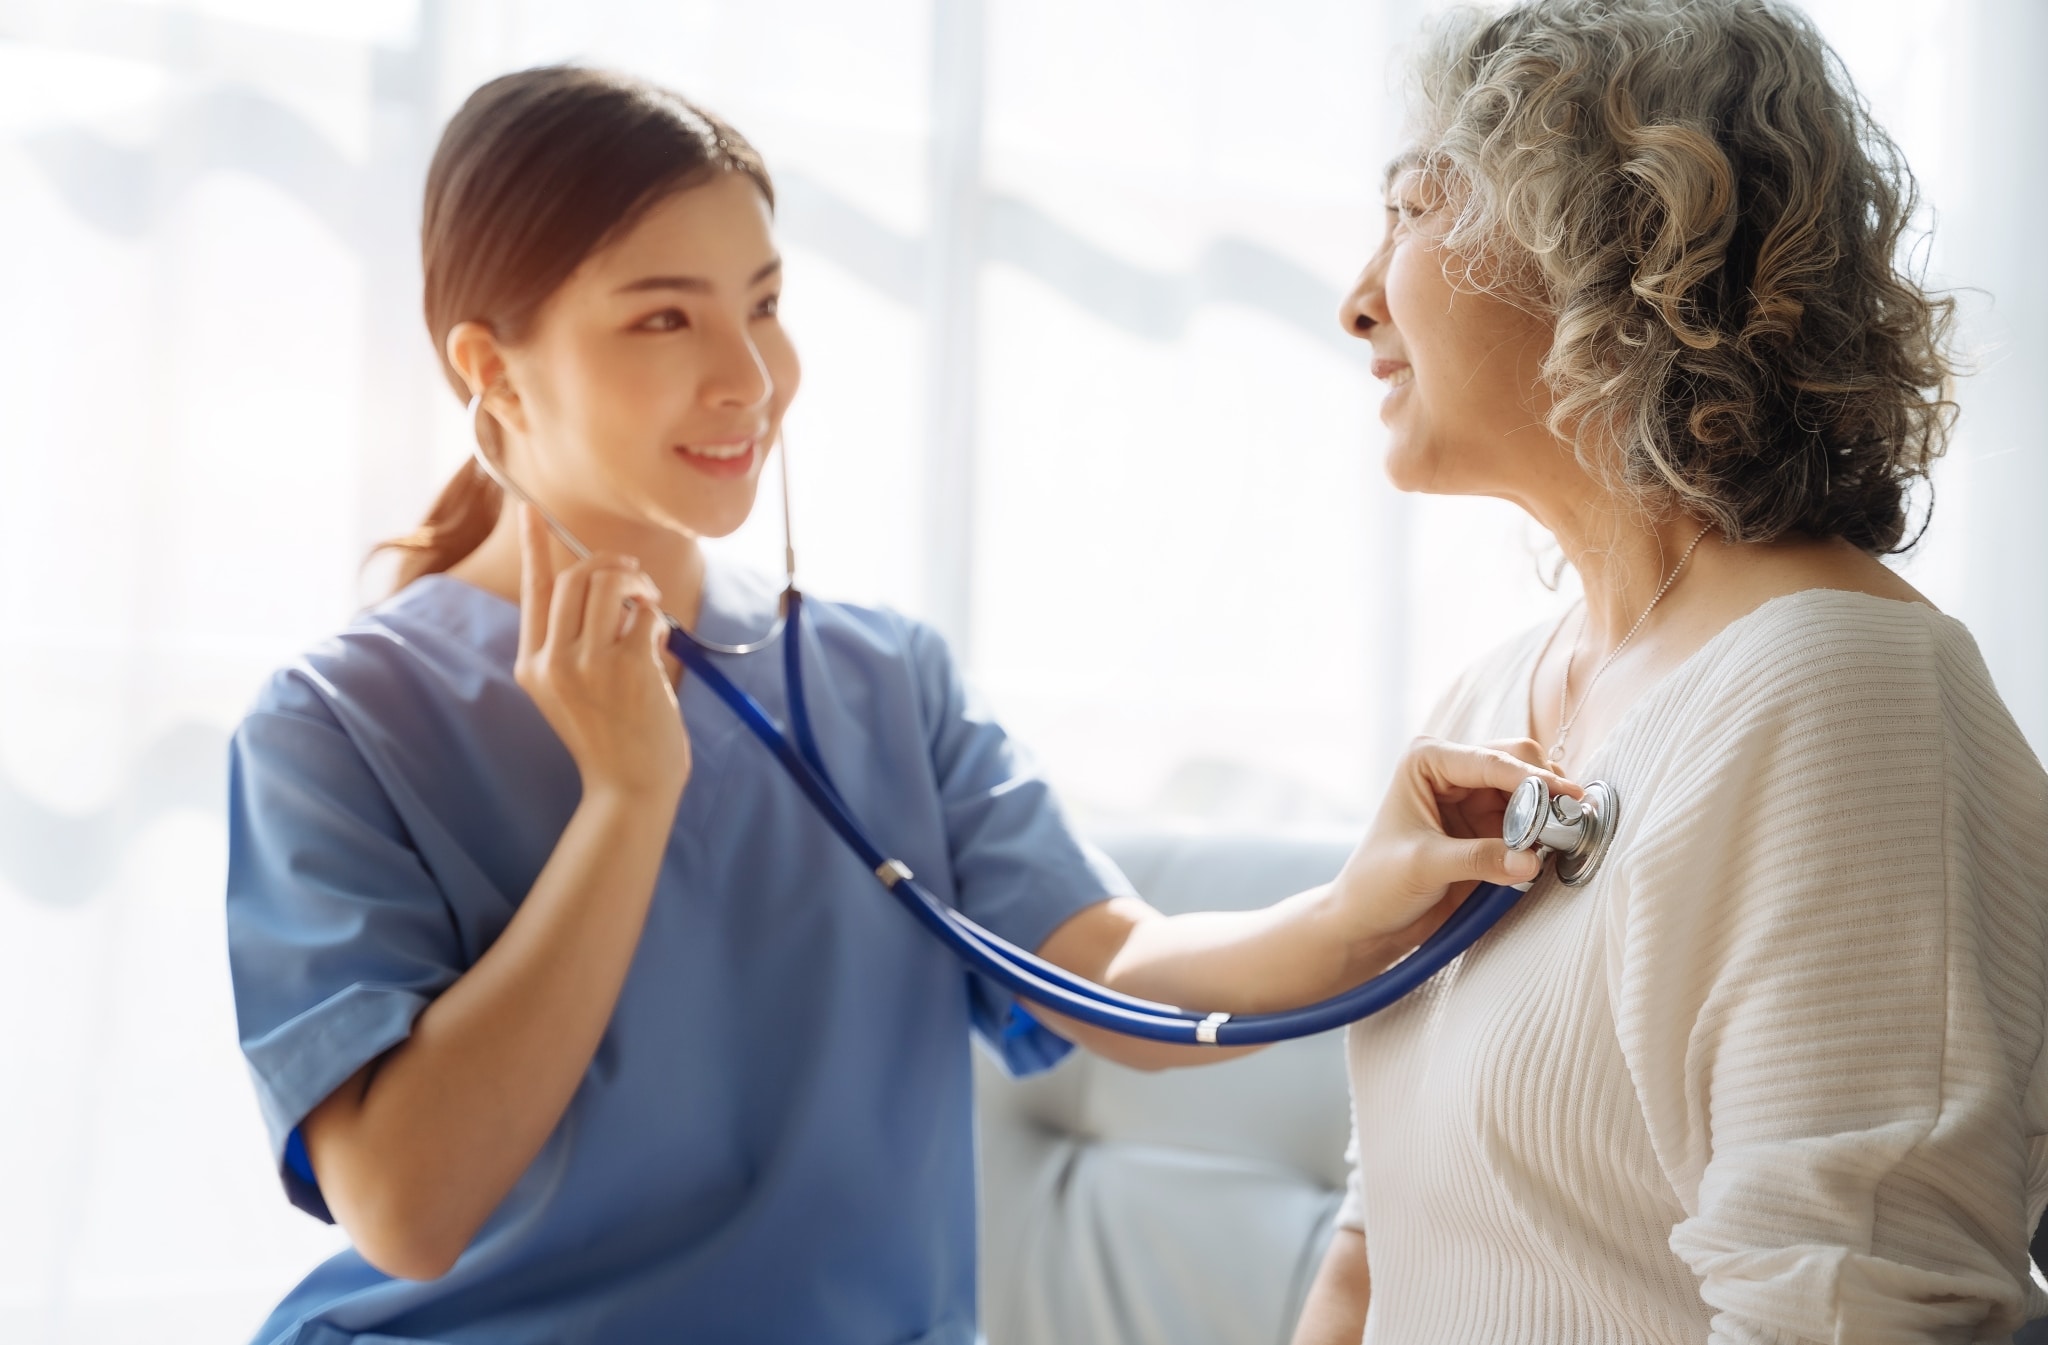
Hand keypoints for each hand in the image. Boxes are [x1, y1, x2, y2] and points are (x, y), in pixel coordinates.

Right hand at [514, 505, 689, 804]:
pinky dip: (657, 617)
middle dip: (611, 564)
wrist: (630, 788)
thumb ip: (586, 642)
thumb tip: (620, 592)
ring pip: (608, 583)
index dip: (533, 546)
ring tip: (649, 603)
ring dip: (636, 582)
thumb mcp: (576, 690)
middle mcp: (552, 661)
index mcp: (531, 665)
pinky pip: (645, 614)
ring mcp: (587, 664)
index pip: (532, 592)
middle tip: (635, 577)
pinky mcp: (627, 667)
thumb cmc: (612, 738)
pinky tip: (659, 641)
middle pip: (575, 577)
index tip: (529, 509)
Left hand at [1329, 736, 1580, 946]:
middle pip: (1516, 763)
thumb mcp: (1425, 866)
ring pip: (1530, 790)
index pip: (1488, 761)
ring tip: (1563, 835)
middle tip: (1568, 818)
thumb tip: (1531, 860)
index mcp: (1426, 761)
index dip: (1530, 777)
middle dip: (1544, 789)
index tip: (1566, 795)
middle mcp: (1453, 771)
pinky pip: (1530, 820)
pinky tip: (1552, 846)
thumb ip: (1478, 859)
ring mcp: (1474, 798)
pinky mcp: (1489, 827)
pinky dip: (1544, 830)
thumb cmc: (1377, 883)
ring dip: (1549, 810)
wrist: (1368, 920)